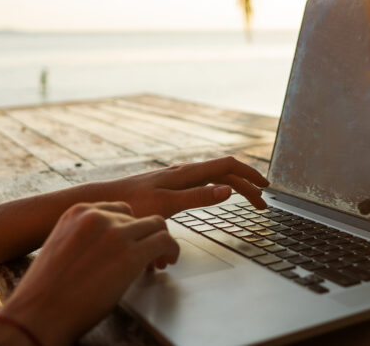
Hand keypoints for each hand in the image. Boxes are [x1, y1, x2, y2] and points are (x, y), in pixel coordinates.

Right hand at [0, 202, 176, 345]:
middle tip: (149, 255)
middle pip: (138, 217)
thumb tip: (110, 247)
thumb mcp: (62, 248)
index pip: (118, 209)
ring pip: (156, 225)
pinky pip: (165, 242)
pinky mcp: (130, 255)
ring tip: (160, 260)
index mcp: (78, 212)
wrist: (37, 315)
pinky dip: (172, 250)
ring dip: (160, 242)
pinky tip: (168, 262)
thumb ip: (86, 238)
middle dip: (144, 236)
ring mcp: (115, 233)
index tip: (133, 241)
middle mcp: (98, 216)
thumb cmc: (45, 293)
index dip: (129, 227)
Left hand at [94, 156, 269, 217]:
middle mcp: (184, 172)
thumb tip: (229, 190)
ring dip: (235, 186)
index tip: (266, 187)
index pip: (228, 166)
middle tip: (262, 203)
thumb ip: (198, 197)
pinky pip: (203, 182)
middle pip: (225, 172)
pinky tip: (217, 195)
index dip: (250, 174)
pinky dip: (219, 187)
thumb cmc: (131, 204)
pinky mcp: (169, 186)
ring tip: (247, 198)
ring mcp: (177, 178)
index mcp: (187, 173)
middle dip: (247, 185)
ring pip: (214, 177)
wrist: (104, 202)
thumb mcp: (167, 204)